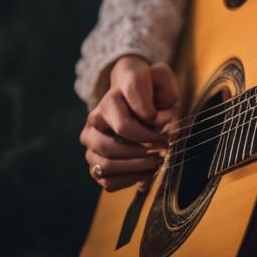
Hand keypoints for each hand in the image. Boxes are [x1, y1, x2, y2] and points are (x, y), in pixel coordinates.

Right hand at [79, 54, 178, 191]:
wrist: (134, 94)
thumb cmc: (149, 87)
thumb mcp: (158, 75)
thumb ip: (159, 81)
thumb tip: (149, 116)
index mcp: (110, 99)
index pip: (124, 126)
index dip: (148, 136)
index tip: (166, 136)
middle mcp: (94, 119)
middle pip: (110, 148)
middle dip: (141, 154)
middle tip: (162, 152)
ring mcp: (91, 141)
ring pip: (105, 165)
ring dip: (135, 169)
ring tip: (156, 163)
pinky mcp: (94, 160)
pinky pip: (107, 180)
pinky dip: (129, 180)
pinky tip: (146, 172)